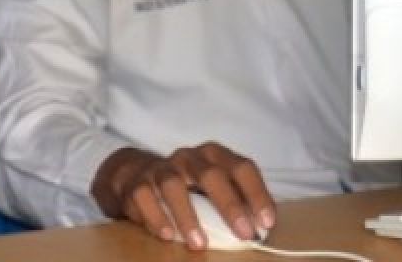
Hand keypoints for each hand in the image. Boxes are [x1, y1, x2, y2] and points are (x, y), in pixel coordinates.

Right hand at [90, 142, 274, 248]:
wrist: (134, 175)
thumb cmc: (185, 186)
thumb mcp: (210, 187)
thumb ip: (232, 201)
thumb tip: (260, 229)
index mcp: (214, 156)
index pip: (241, 167)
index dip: (257, 193)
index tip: (267, 221)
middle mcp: (189, 157)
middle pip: (211, 174)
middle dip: (230, 205)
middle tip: (244, 233)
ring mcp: (161, 168)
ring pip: (173, 185)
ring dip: (188, 216)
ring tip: (200, 244)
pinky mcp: (137, 183)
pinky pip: (145, 197)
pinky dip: (156, 218)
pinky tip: (167, 236)